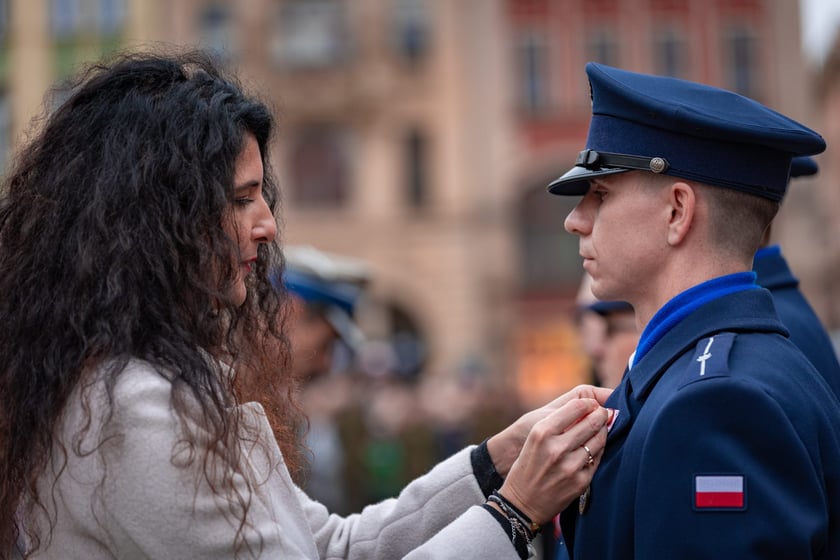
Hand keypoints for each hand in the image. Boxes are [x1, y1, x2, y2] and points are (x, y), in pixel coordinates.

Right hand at [494, 398, 609, 524]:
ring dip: (603, 431)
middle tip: (603, 413)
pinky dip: (599, 450)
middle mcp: (556, 448)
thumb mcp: (534, 438)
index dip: (588, 404)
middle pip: (592, 422)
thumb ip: (558, 423)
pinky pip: (598, 459)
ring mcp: (570, 466)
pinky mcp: (580, 481)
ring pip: (599, 440)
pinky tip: (594, 448)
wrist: (522, 503)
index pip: (576, 407)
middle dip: (601, 415)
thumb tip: (587, 408)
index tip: (592, 404)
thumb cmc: (528, 465)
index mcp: (542, 432)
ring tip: (601, 428)